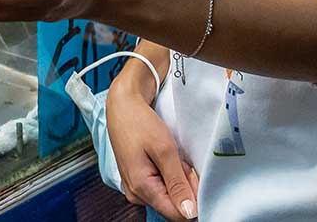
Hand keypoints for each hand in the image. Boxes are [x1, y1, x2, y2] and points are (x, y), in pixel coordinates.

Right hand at [107, 78, 199, 218]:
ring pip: (168, 195)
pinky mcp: (137, 181)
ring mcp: (135, 188)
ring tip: (170, 156)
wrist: (123, 105)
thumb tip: (189, 212)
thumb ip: (177, 183)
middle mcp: (136, 194)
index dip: (193, 200)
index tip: (194, 176)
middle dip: (184, 185)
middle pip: (173, 204)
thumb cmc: (140, 122)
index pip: (177, 215)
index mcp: (141, 188)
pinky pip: (160, 186)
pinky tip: (164, 158)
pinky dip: (169, 174)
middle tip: (179, 161)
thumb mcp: (164, 149)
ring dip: (177, 178)